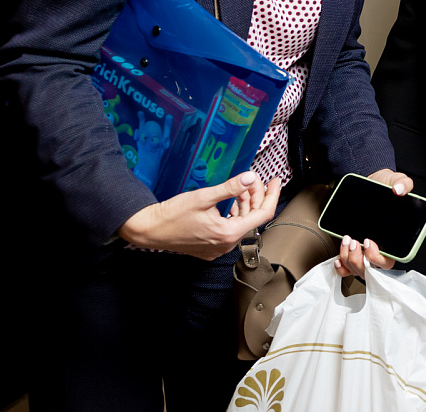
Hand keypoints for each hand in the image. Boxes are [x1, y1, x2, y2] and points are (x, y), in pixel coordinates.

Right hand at [119, 171, 280, 259]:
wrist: (149, 230)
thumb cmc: (172, 214)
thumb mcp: (203, 197)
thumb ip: (230, 188)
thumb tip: (250, 177)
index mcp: (228, 234)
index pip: (263, 214)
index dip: (272, 195)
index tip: (276, 181)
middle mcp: (226, 245)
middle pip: (252, 218)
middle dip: (256, 196)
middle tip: (253, 179)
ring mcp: (218, 248)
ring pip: (241, 223)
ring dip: (244, 204)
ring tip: (240, 187)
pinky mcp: (210, 247)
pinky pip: (230, 230)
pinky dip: (234, 214)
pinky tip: (230, 202)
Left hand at [333, 168, 413, 276]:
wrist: (371, 183)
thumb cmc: (386, 186)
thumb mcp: (397, 181)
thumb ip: (403, 183)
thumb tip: (399, 190)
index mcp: (395, 241)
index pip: (388, 261)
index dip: (377, 258)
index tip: (369, 243)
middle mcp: (381, 250)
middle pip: (370, 270)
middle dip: (359, 260)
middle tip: (354, 241)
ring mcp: (366, 252)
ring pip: (357, 269)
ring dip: (348, 259)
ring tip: (346, 240)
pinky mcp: (354, 251)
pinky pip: (348, 269)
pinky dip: (342, 267)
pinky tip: (338, 259)